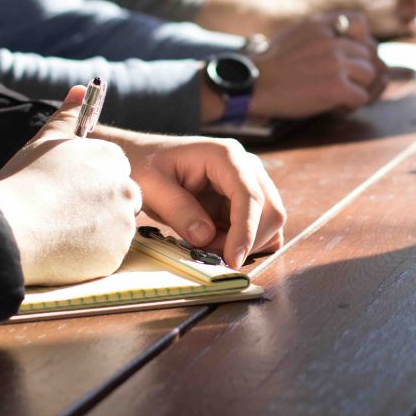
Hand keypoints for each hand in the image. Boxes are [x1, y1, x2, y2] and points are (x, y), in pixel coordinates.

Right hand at [0, 86, 141, 285]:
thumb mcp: (45, 141)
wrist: (10, 228)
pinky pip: (107, 255)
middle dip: (99, 206)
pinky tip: (63, 249)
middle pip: (121, 198)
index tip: (68, 190)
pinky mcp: (115, 255)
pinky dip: (90, 255)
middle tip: (64, 213)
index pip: (114, 170)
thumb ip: (69, 115)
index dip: (90, 182)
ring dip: (95, 231)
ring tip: (59, 230)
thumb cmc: (24, 181)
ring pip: (115, 228)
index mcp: (112, 159)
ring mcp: (123, 224)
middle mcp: (125, 188)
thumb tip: (81, 88)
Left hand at [100, 132, 285, 268]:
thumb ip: (178, 210)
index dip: (245, 230)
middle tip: (209, 254)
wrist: (144, 158)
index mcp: (226, 155)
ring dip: (245, 243)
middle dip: (246, 240)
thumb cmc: (146, 166)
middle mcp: (246, 166)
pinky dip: (246, 242)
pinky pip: (261, 227)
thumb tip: (206, 237)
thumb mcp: (152, 186)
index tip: (232, 259)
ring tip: (208, 245)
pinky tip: (218, 242)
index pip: (250, 195)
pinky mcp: (246, 199)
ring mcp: (249, 182)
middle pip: (270, 210)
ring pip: (270, 221)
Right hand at [248, 13, 387, 118]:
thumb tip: (354, 47)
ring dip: (358, 88)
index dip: (361, 40)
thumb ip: (323, 34)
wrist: (252, 85)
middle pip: (368, 54)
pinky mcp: (336, 87)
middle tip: (344, 84)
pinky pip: (361, 97)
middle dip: (360, 71)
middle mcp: (332, 40)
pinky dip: (350, 105)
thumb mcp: (297, 35)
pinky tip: (333, 107)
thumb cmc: (273, 65)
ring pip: (370, 76)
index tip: (349, 55)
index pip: (360, 23)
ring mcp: (336, 63)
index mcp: (321, 24)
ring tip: (338, 96)